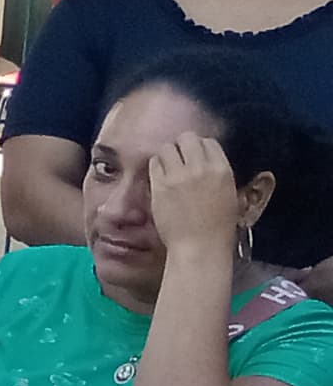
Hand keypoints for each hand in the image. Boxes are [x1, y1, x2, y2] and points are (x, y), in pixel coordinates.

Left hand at [146, 133, 244, 257]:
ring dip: (167, 155)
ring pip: (167, 148)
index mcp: (222, 170)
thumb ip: (218, 175)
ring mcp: (179, 176)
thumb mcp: (230, 195)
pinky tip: (159, 177)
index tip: (195, 157)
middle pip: (187, 138)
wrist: (200, 247)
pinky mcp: (160, 186)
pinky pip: (154, 163)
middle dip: (182, 146)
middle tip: (179, 159)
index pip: (208, 142)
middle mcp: (201, 169)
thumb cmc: (218, 227)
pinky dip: (156, 167)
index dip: (200, 147)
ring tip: (168, 168)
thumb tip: (207, 161)